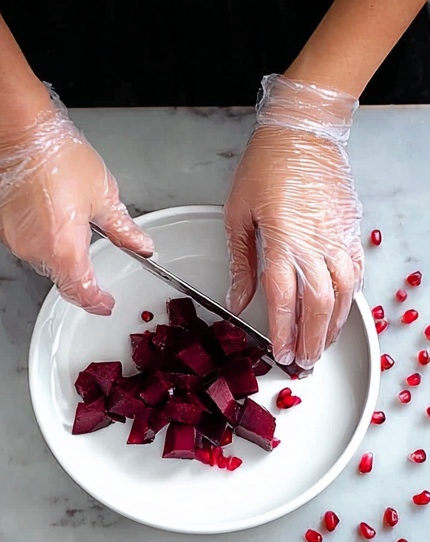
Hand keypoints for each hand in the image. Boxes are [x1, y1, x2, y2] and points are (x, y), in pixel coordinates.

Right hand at [0, 99, 152, 314]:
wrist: (14, 128)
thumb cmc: (56, 153)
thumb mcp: (102, 192)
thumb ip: (122, 228)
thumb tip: (141, 245)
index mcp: (64, 250)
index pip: (81, 292)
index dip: (96, 302)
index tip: (104, 303)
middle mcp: (34, 252)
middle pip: (59, 273)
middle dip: (73, 260)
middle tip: (81, 229)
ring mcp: (10, 241)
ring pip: (37, 254)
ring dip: (50, 241)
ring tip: (56, 204)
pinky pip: (16, 237)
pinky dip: (28, 227)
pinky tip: (34, 201)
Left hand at [225, 74, 362, 369]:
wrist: (304, 128)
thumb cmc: (267, 165)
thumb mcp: (238, 215)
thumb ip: (241, 263)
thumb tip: (237, 301)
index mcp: (283, 240)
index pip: (284, 299)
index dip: (282, 331)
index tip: (279, 353)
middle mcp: (316, 242)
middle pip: (319, 304)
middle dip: (311, 339)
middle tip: (303, 362)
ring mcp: (338, 235)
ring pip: (343, 293)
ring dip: (332, 325)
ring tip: (321, 346)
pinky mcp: (350, 228)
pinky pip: (355, 271)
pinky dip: (349, 298)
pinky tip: (340, 313)